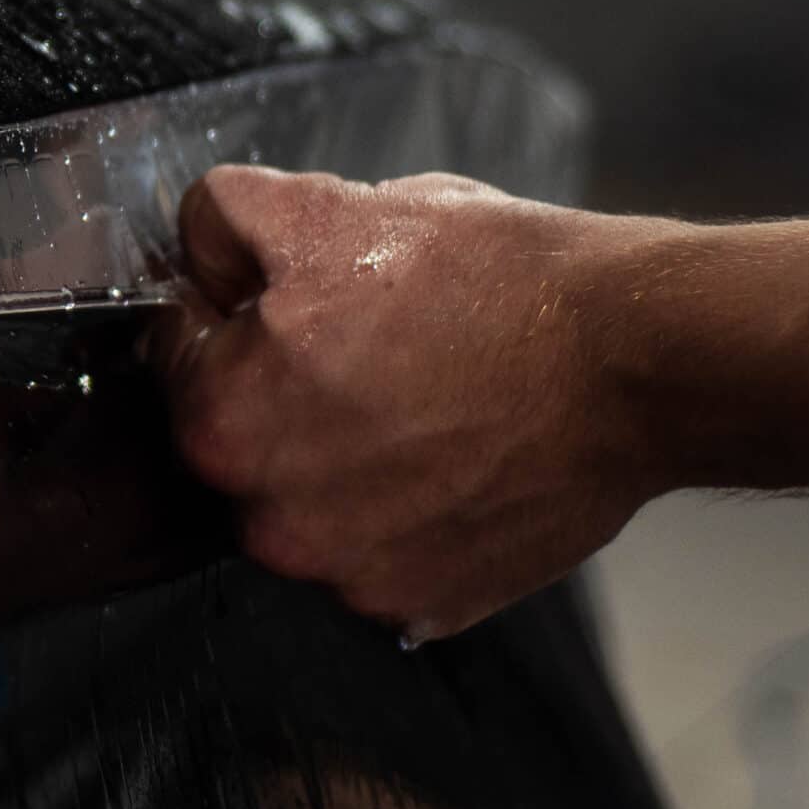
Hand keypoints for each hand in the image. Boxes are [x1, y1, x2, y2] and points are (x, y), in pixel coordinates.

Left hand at [154, 167, 667, 640]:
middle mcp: (268, 520)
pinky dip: (402, 506)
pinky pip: (376, 547)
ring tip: (421, 393)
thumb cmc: (489, 283)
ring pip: (306, 495)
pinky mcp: (422, 602)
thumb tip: (192, 248)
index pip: (177, 353)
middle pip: (239, 434)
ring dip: (340, 452)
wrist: (631, 358)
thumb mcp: (327, 206)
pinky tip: (452, 451)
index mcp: (221, 424)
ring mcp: (347, 573)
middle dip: (282, 384)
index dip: (229, 309)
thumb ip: (221, 222)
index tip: (291, 299)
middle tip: (369, 339)